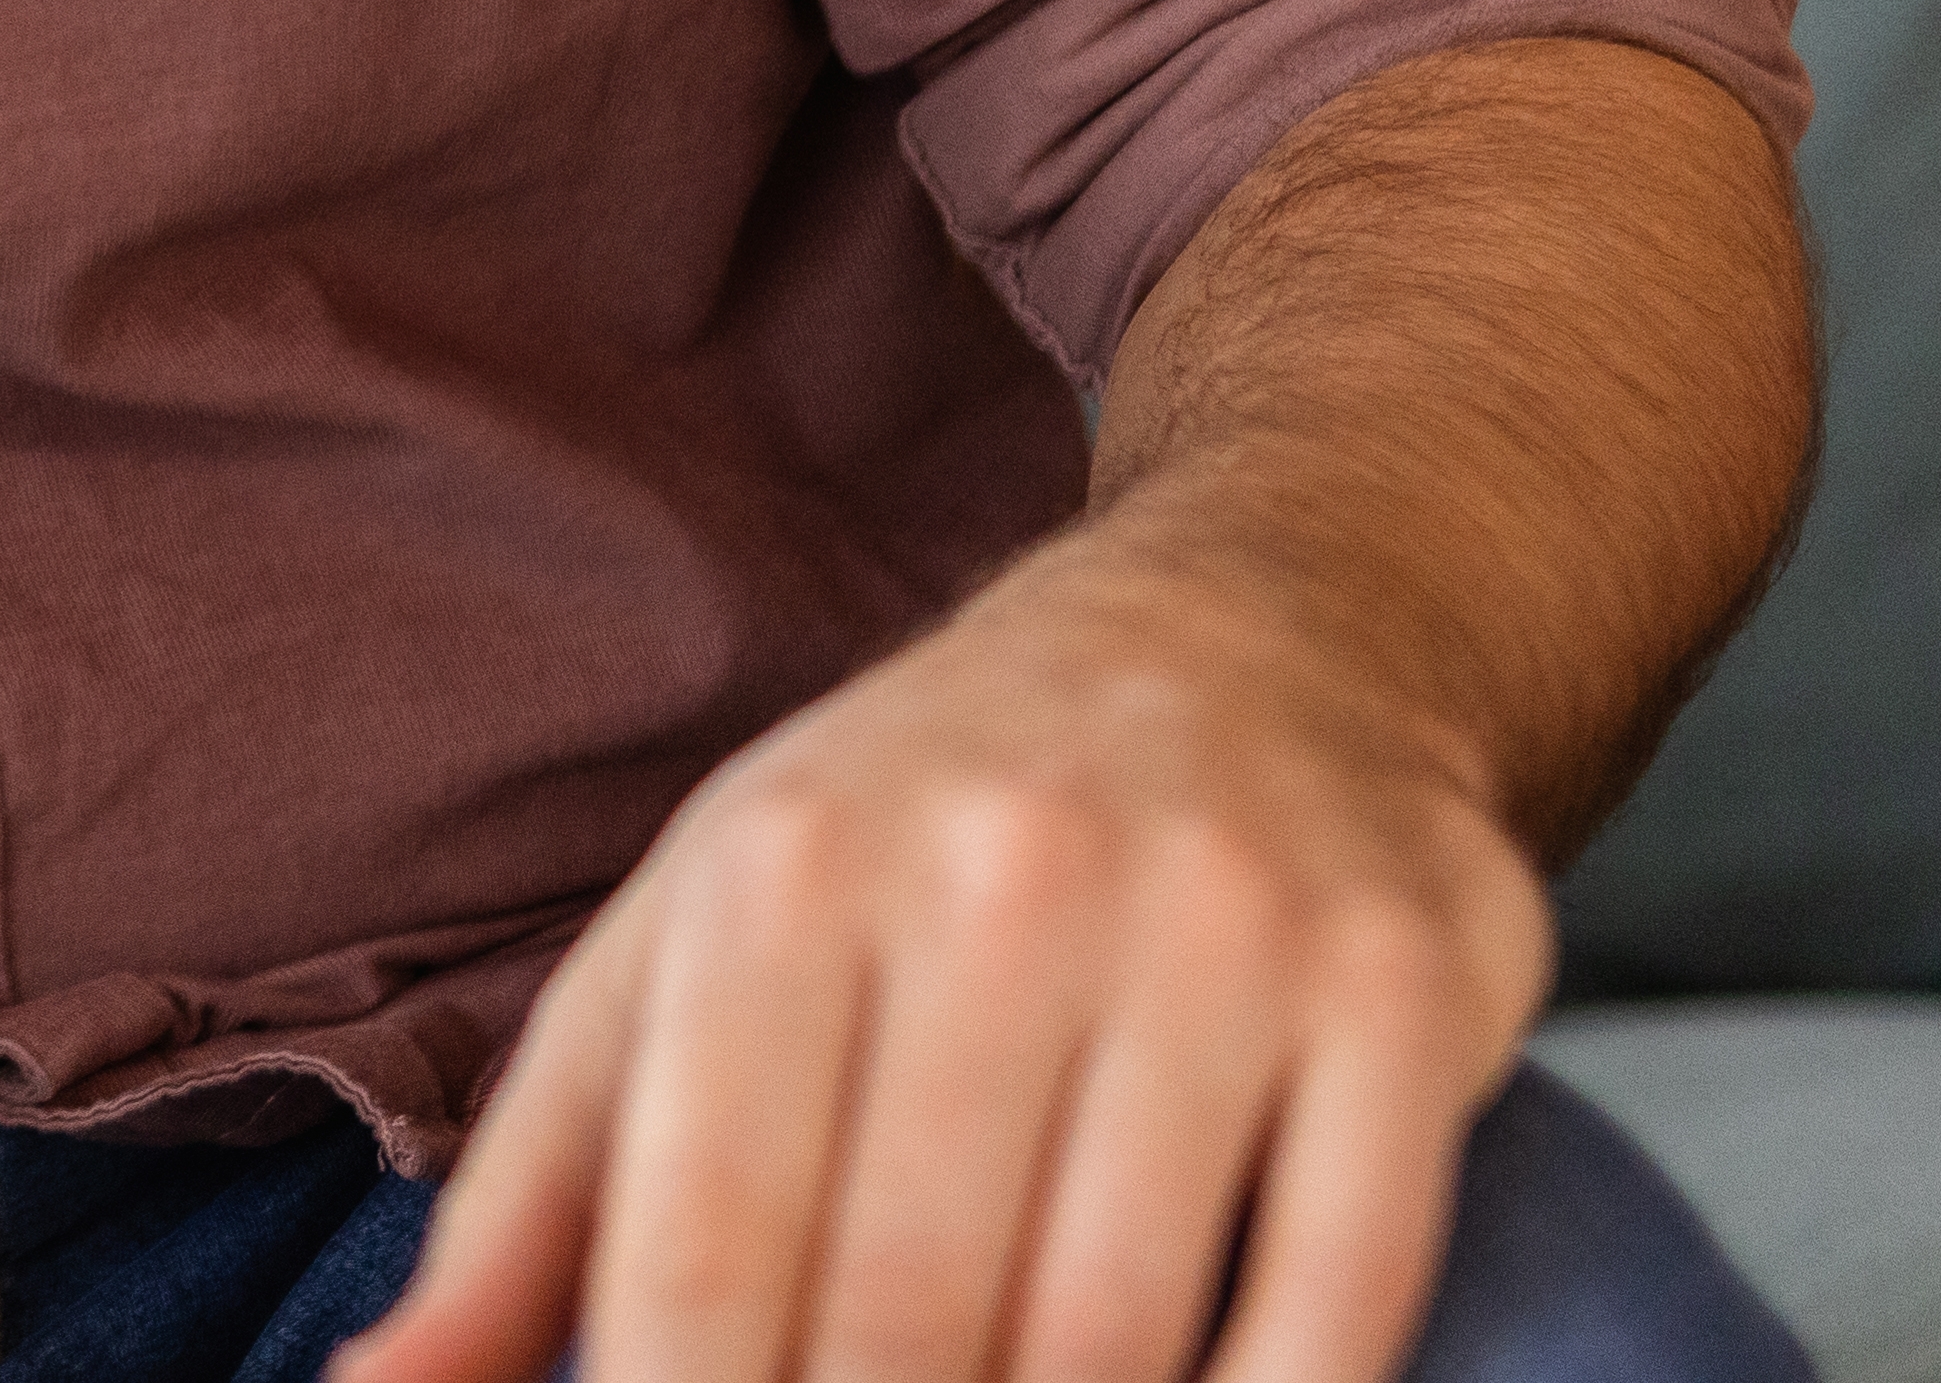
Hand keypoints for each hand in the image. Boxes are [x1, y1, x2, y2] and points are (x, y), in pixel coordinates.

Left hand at [342, 539, 1554, 1382]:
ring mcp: (1217, 932)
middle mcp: (995, 880)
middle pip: (908, 1325)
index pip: (710, 1253)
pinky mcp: (1402, 991)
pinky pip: (1334, 1304)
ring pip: (1110, 1339)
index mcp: (778, 875)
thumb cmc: (915, 839)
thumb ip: (537, 1201)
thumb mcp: (688, 955)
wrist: (1252, 630)